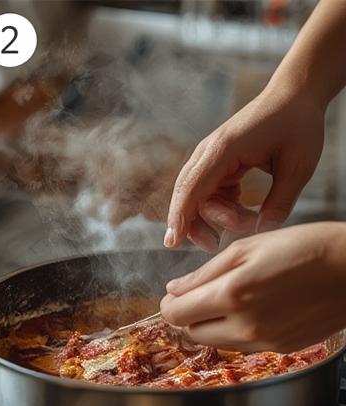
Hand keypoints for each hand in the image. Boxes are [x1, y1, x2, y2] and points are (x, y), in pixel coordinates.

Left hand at [160, 222, 345, 352]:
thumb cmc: (306, 248)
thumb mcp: (249, 247)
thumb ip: (206, 273)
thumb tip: (175, 289)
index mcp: (232, 295)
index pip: (176, 314)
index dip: (170, 304)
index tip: (176, 295)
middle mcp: (244, 325)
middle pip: (192, 333)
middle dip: (189, 315)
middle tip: (202, 295)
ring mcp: (262, 342)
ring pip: (216, 342)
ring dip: (212, 324)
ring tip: (232, 299)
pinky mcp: (279, 349)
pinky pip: (242, 346)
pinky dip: (237, 331)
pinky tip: (255, 309)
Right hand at [165, 89, 325, 251]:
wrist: (296, 95)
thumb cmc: (298, 124)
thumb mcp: (298, 166)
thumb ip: (280, 202)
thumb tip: (260, 232)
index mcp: (224, 149)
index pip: (192, 188)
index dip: (180, 217)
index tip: (172, 242)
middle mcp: (209, 152)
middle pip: (186, 196)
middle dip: (196, 224)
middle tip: (215, 244)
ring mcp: (211, 158)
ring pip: (197, 198)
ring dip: (216, 216)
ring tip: (248, 220)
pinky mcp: (217, 164)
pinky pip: (209, 194)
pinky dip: (222, 208)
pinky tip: (243, 209)